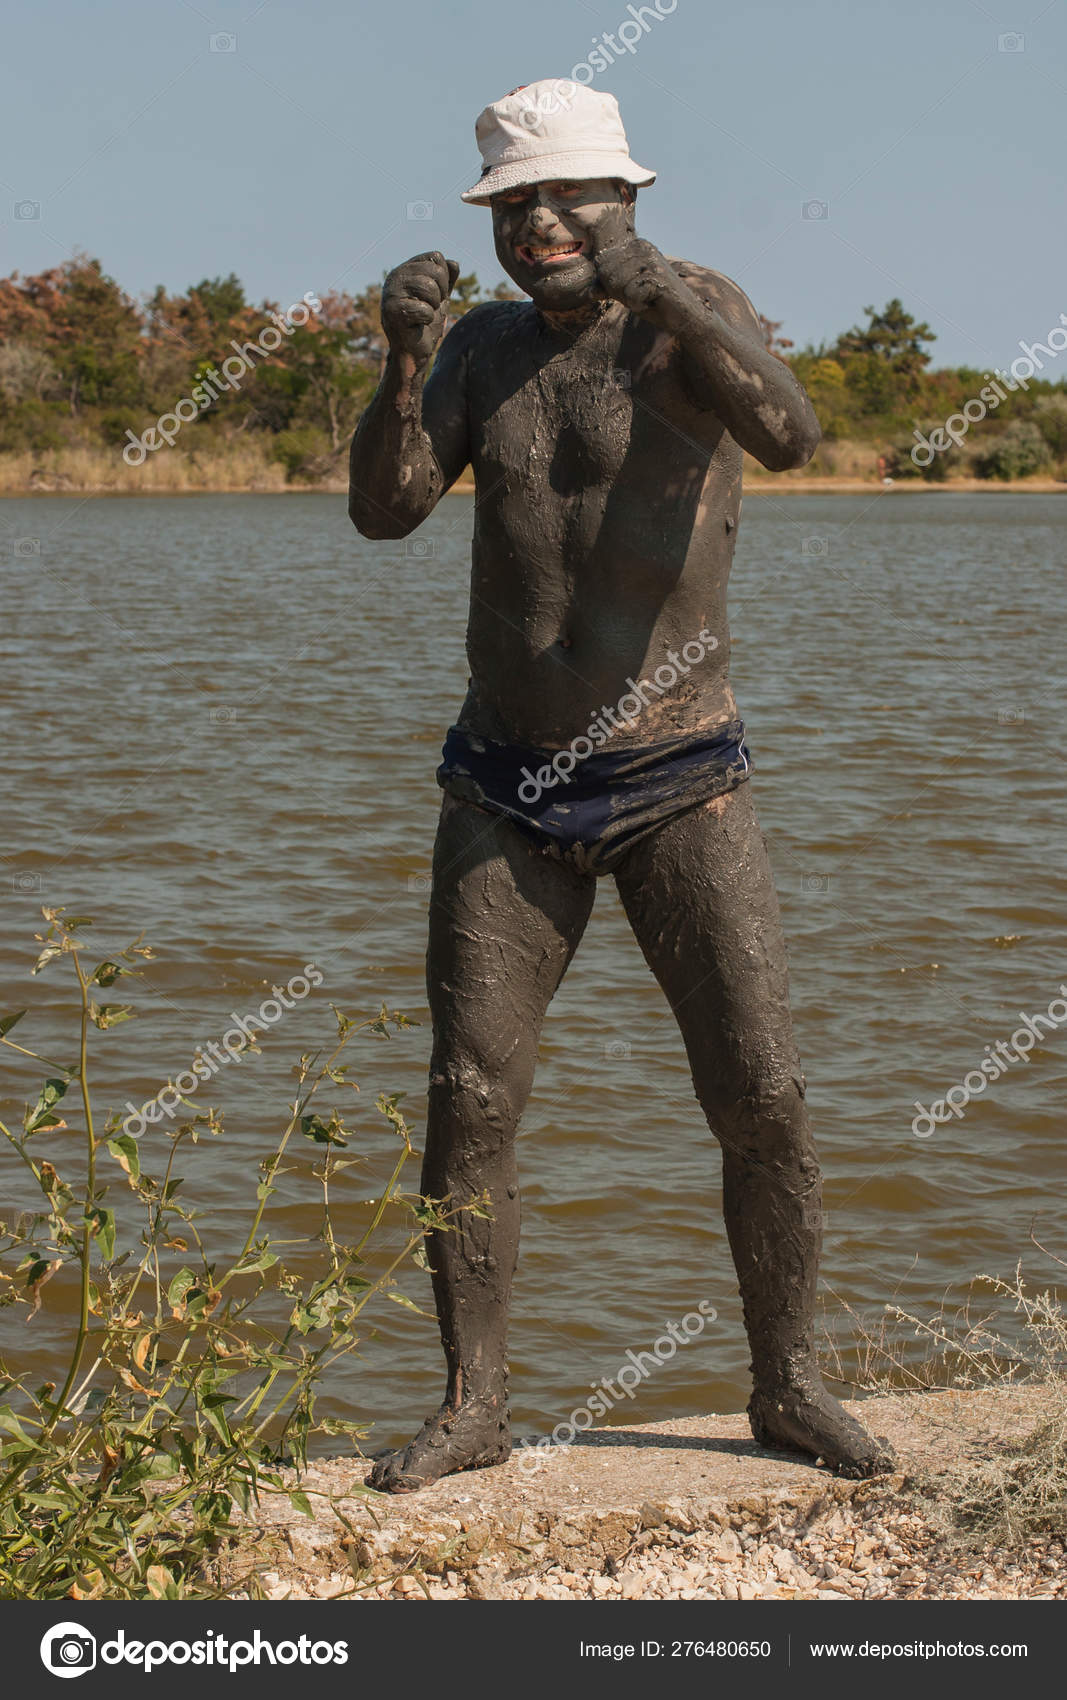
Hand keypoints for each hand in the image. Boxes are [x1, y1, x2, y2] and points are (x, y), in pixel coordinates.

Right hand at [381, 251, 459, 365]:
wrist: (413, 351)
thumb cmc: (424, 324)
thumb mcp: (440, 298)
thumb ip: (447, 280)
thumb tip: (454, 263)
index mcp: (404, 270)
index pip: (435, 256)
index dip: (444, 277)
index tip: (436, 295)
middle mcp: (395, 277)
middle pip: (434, 270)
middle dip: (441, 292)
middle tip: (431, 307)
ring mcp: (391, 294)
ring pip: (429, 287)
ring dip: (434, 306)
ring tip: (424, 315)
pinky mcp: (393, 312)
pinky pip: (425, 310)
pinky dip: (427, 320)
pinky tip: (417, 325)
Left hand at [590, 207, 679, 319]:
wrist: (683, 315)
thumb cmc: (654, 302)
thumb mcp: (625, 292)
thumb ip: (607, 287)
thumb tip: (590, 291)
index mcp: (634, 245)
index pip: (602, 264)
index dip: (612, 285)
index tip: (633, 287)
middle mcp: (642, 245)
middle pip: (607, 274)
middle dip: (620, 292)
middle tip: (641, 294)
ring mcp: (650, 258)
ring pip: (617, 284)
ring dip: (630, 298)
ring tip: (648, 296)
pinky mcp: (657, 274)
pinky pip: (630, 295)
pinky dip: (639, 304)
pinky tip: (654, 300)